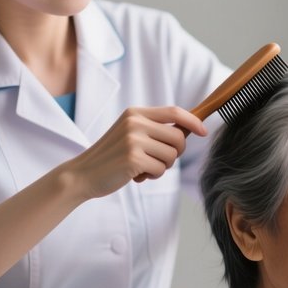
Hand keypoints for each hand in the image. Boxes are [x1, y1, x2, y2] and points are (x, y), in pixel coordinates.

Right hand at [67, 106, 206, 197]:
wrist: (83, 174)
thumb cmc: (112, 156)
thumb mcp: (130, 133)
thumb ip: (154, 129)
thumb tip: (189, 129)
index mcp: (135, 113)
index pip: (174, 112)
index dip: (193, 121)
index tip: (203, 131)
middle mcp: (135, 123)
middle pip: (178, 137)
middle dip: (176, 153)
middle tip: (160, 160)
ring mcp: (133, 140)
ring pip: (172, 155)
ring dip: (162, 166)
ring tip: (143, 167)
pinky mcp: (133, 158)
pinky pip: (161, 169)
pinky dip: (153, 175)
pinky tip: (136, 175)